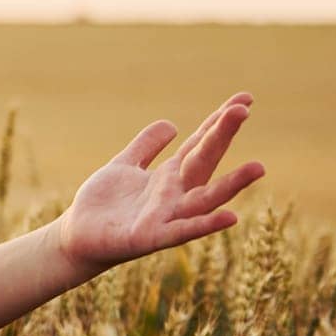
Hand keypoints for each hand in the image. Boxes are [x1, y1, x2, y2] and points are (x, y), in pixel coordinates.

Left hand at [58, 92, 265, 274]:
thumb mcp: (124, 165)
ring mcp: (167, 216)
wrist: (77, 237)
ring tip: (258, 167)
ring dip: (231, 184)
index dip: (219, 122)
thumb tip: (172, 124)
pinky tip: (230, 217)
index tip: (245, 98)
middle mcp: (175, 194)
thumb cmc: (104, 204)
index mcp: (170, 176)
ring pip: (205, 198)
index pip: (200, 144)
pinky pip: (183, 230)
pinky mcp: (151, 237)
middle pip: (203, 160)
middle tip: (243, 110)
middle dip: (221, 136)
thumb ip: (146, 146)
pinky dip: (205, 225)